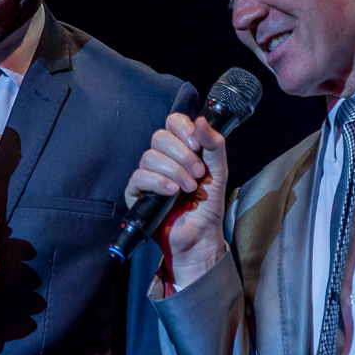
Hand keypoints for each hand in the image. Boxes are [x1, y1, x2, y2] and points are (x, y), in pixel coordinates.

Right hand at [125, 113, 228, 286]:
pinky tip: (172, 193)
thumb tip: (202, 120)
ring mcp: (147, 174)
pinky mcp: (136, 192)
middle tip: (197, 173)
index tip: (196, 145)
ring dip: (174, 172)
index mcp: (180, 147)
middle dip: (182, 155)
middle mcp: (162, 157)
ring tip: (188, 188)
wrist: (201, 234)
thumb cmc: (208, 203)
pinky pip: (139, 177)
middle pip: (159, 137)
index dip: (183, 129)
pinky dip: (158, 183)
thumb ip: (214, 144)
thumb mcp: (218, 170)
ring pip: (150, 157)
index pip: (172, 122)